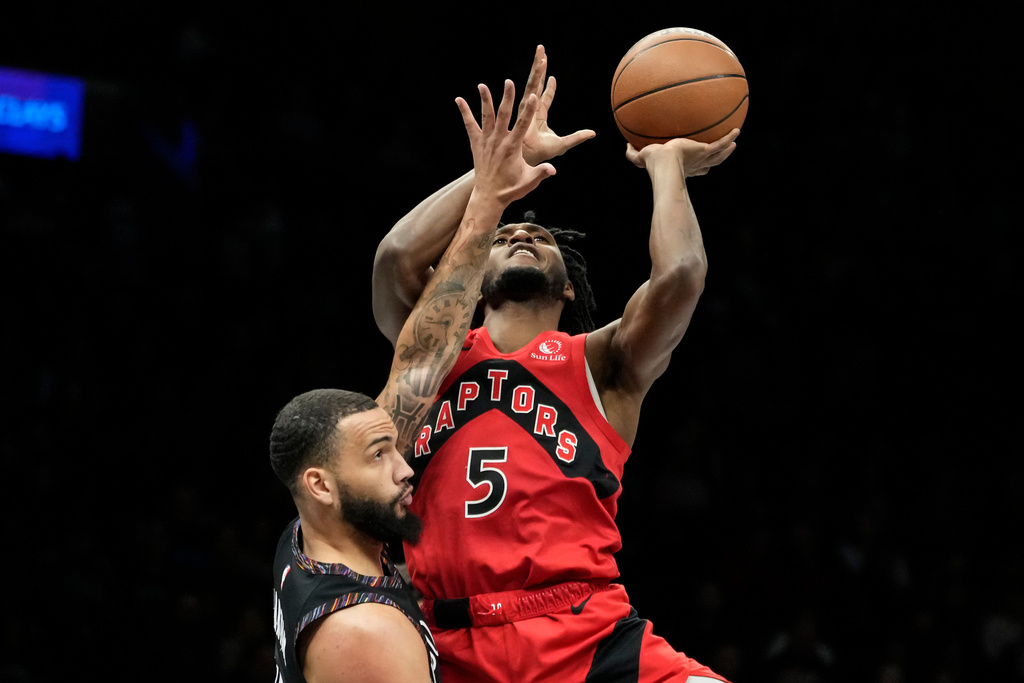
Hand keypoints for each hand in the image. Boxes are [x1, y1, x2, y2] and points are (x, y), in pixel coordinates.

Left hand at [456, 79, 555, 206]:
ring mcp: (486, 142)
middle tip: (509, 82)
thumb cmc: (511, 189)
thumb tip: (553, 169)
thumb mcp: (529, 182)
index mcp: (512, 148)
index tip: (534, 96)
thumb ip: (541, 173)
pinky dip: (465, 113)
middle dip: (507, 98)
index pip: (523, 125)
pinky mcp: (476, 144)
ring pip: (485, 117)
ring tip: (482, 85)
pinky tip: (459, 100)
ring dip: (485, 100)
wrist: (489, 197)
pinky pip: (469, 126)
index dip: (529, 111)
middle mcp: (498, 142)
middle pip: (503, 115)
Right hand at [519, 45, 595, 166]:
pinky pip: (532, 87)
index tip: (553, 77)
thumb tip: (593, 133)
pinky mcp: (525, 105)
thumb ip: (577, 137)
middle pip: (536, 83)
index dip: (549, 88)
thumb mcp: (563, 145)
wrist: (528, 158)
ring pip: (534, 81)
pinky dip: (536, 75)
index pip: (545, 98)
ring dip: (537, 66)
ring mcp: (527, 105)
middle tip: (541, 49)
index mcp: (539, 115)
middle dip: (539, 67)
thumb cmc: (541, 154)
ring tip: (541, 51)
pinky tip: (540, 63)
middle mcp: (532, 107)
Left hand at [626, 128, 739, 176]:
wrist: (665, 163)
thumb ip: (632, 153)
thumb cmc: (653, 163)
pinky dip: (729, 138)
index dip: (695, 168)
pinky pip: (720, 144)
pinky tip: (737, 130)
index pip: (691, 170)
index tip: (697, 164)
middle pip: (708, 164)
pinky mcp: (705, 151)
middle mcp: (693, 165)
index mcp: (682, 167)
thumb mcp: (640, 157)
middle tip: (719, 154)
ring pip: (718, 156)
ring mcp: (701, 158)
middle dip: (713, 160)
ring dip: (726, 151)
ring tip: (734, 143)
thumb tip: (626, 146)